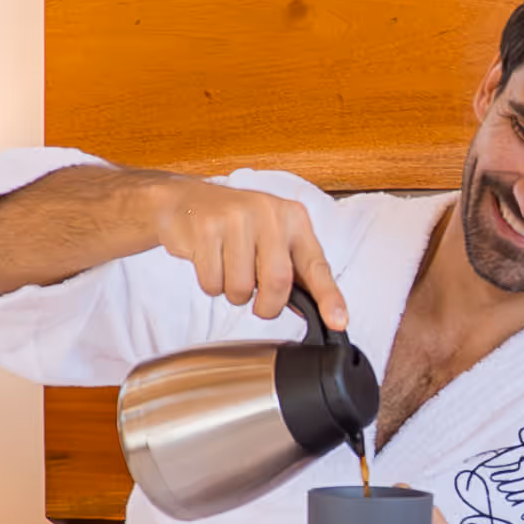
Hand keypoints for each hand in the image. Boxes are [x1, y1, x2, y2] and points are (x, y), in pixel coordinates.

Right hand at [145, 179, 347, 326]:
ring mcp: (235, 219)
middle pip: (277, 283)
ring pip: (242, 288)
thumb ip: (294, 271)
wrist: (185, 201)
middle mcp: (268, 213)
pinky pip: (213, 283)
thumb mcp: (272, 237)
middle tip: (259, 303)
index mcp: (293, 218)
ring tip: (228, 269)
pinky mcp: (206, 229)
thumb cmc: (235, 224)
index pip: (316, 264)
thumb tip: (315, 310)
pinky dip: (211, 285)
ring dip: (234, 293)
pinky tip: (210, 261)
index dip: (329, 297)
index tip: (338, 321)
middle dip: (267, 306)